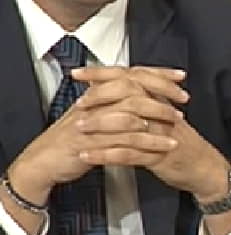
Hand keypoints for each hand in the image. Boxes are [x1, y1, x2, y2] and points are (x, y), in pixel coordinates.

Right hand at [7, 66, 184, 203]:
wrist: (44, 161)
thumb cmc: (70, 139)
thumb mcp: (92, 115)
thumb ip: (112, 102)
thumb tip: (139, 92)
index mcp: (97, 94)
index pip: (130, 75)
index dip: (156, 73)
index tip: (179, 75)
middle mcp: (94, 104)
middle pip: (132, 88)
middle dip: (162, 91)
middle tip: (183, 98)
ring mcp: (93, 123)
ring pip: (130, 113)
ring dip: (158, 117)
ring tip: (178, 121)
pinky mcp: (92, 144)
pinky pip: (125, 141)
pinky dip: (148, 143)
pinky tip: (165, 146)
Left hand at [72, 67, 227, 200]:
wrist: (206, 169)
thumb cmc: (182, 144)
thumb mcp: (165, 117)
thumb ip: (143, 102)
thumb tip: (113, 89)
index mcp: (160, 100)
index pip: (131, 77)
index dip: (104, 73)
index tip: (80, 73)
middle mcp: (161, 112)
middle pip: (129, 94)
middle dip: (99, 96)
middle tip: (78, 102)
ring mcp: (161, 133)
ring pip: (128, 122)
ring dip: (100, 124)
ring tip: (78, 129)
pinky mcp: (159, 156)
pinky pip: (129, 153)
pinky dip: (105, 154)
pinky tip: (88, 156)